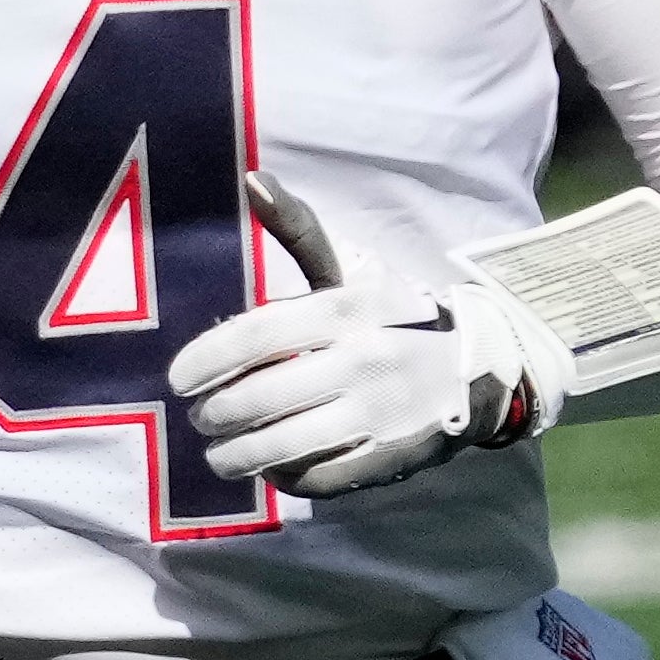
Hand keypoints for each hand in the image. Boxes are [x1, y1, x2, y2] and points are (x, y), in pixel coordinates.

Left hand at [167, 173, 533, 499]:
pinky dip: (283, 478)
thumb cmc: (393, 318)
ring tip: (220, 454)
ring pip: (279, 446)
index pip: (253, 337)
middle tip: (201, 419)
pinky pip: (316, 479)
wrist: (481, 370)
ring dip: (234, 456)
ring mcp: (379, 414)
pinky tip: (269, 468)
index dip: (203, 362)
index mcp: (345, 310)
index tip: (178, 379)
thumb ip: (298, 230)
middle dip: (213, 416)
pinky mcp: (391, 459)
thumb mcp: (352, 272)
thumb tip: (252, 180)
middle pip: (256, 399)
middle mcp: (362, 360)